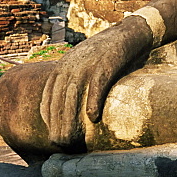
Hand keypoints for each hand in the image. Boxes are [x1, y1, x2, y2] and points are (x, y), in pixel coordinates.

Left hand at [39, 16, 152, 145]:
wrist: (128, 33)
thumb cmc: (106, 53)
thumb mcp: (82, 63)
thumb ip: (71, 80)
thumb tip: (65, 107)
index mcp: (63, 65)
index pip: (48, 96)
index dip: (48, 118)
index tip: (51, 134)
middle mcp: (71, 64)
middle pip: (58, 99)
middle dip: (56, 124)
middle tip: (59, 144)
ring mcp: (88, 63)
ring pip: (73, 95)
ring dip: (70, 120)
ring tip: (70, 139)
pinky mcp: (106, 63)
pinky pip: (97, 85)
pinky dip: (93, 101)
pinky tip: (93, 118)